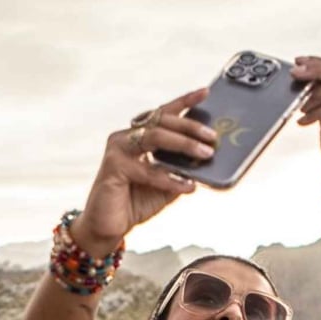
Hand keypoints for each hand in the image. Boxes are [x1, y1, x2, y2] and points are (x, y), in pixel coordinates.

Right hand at [76, 88, 218, 252]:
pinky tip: (187, 186)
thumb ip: (181, 171)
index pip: (163, 114)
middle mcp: (126, 138)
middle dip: (190, 126)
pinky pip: (149, 170)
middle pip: (161, 121)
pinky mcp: (113, 167)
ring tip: (205, 153)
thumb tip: (206, 161)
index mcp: (138, 137)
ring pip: (154, 137)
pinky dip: (171, 179)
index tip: (205, 92)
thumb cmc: (134, 203)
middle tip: (212, 136)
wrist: (108, 227)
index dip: (184, 101)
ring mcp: (118, 150)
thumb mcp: (166, 185)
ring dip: (183, 144)